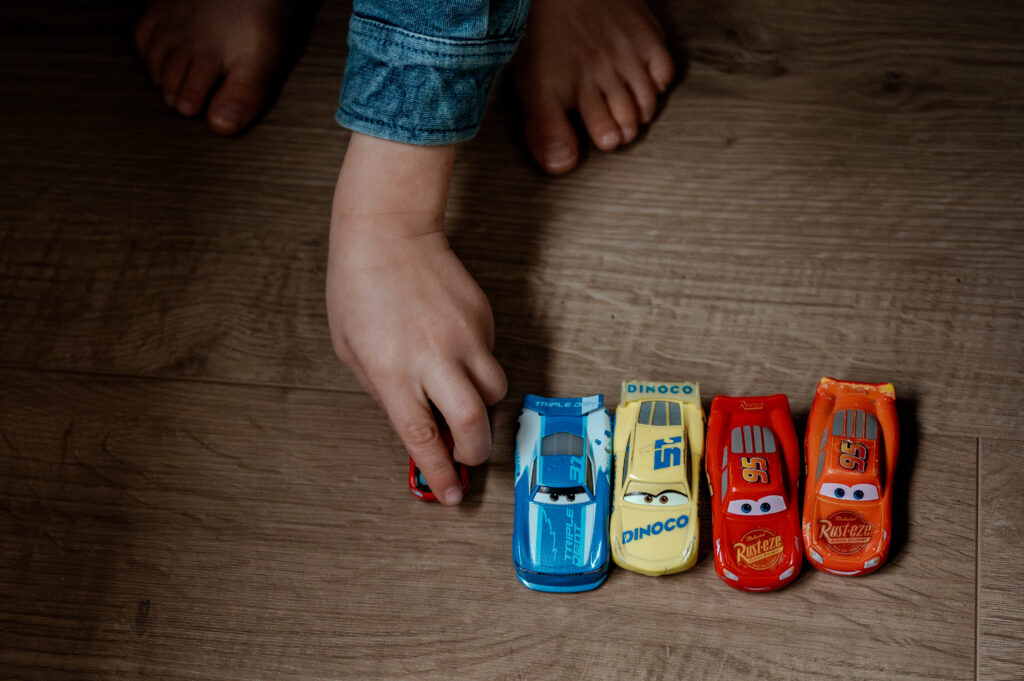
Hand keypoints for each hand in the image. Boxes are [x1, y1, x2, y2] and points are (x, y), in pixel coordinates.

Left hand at [327, 134, 506, 504]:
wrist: (389, 232)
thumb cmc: (359, 287)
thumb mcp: (352, 350)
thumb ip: (383, 390)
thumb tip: (415, 421)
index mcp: (393, 371)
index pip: (423, 437)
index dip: (440, 474)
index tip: (452, 494)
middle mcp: (434, 358)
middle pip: (473, 425)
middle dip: (474, 452)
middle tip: (467, 456)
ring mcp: (464, 336)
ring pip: (494, 393)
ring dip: (480, 407)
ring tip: (458, 395)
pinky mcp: (483, 317)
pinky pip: (490, 356)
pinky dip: (477, 366)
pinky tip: (453, 348)